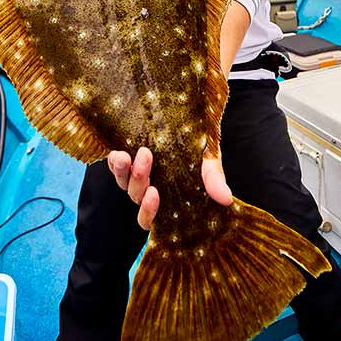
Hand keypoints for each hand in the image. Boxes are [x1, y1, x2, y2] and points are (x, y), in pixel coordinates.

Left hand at [107, 147, 232, 230]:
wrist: (190, 123)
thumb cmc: (201, 148)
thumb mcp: (209, 160)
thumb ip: (214, 178)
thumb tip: (226, 199)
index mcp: (167, 198)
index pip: (149, 217)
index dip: (148, 210)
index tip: (156, 193)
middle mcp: (148, 189)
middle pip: (135, 195)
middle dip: (138, 178)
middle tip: (146, 154)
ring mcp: (135, 175)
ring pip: (122, 182)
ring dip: (122, 170)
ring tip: (125, 154)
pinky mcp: (126, 158)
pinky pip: (114, 165)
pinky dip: (114, 161)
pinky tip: (117, 152)